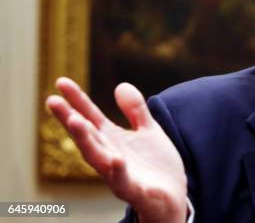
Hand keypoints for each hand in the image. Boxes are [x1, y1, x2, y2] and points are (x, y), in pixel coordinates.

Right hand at [46, 78, 187, 222]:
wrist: (174, 199)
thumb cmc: (155, 166)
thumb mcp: (148, 131)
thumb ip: (135, 111)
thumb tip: (120, 85)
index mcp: (113, 141)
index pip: (90, 117)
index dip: (77, 100)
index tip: (61, 82)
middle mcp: (110, 156)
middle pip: (87, 136)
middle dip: (70, 119)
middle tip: (53, 101)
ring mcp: (121, 175)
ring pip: (98, 158)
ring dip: (86, 141)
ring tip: (76, 121)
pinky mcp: (136, 191)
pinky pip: (124, 182)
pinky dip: (118, 172)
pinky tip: (116, 160)